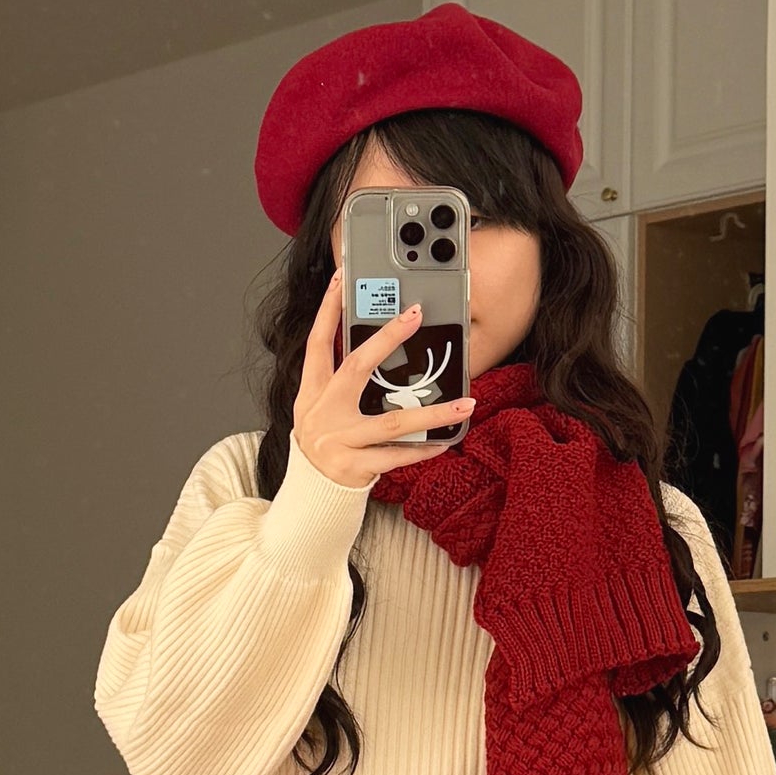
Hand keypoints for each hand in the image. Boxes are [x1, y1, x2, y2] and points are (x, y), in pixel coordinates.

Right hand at [293, 270, 475, 488]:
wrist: (310, 496)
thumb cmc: (324, 446)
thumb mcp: (319, 410)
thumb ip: (340, 381)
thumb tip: (377, 349)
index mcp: (312, 393)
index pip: (318, 343)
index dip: (328, 309)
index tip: (342, 278)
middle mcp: (323, 413)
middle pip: (355, 368)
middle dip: (386, 339)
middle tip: (415, 315)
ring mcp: (339, 441)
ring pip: (392, 422)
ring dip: (432, 413)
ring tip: (465, 402)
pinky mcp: (355, 467)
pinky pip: (397, 456)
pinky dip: (422, 450)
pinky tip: (444, 441)